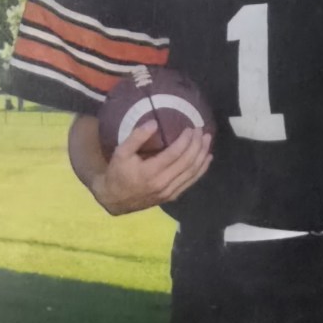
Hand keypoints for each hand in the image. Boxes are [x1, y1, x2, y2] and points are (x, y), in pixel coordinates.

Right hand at [92, 122, 212, 215]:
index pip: (175, 154)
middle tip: (201, 131)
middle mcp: (163, 183)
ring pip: (192, 173)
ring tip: (207, 140)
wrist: (114, 200)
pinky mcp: (172, 196)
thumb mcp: (121, 152)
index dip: (185, 140)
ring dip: (202, 155)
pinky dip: (201, 169)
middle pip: (187, 162)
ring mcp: (169, 192)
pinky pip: (191, 182)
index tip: (191, 128)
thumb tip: (154, 123)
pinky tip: (207, 158)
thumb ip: (136, 137)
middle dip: (197, 145)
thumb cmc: (117, 173)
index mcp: (150, 172)